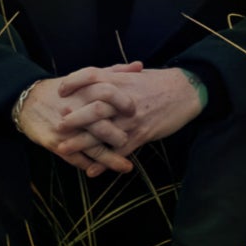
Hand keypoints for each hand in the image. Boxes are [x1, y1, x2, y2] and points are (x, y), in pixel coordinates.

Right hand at [15, 62, 144, 175]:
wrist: (28, 102)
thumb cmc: (63, 90)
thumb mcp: (86, 78)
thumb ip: (114, 73)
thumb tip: (140, 66)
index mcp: (84, 90)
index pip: (108, 93)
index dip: (124, 102)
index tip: (135, 110)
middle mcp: (75, 110)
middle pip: (101, 124)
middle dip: (118, 135)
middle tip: (131, 139)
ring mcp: (65, 129)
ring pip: (91, 147)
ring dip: (110, 159)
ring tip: (126, 167)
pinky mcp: (55, 143)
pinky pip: (76, 159)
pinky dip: (90, 166)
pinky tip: (101, 171)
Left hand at [54, 62, 204, 165]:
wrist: (186, 92)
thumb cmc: (159, 82)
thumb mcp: (135, 74)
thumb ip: (115, 76)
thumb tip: (94, 77)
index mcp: (121, 80)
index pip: (91, 76)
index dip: (73, 82)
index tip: (60, 91)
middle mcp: (124, 99)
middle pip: (93, 108)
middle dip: (74, 118)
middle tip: (59, 125)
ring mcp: (132, 119)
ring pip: (103, 132)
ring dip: (81, 142)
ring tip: (63, 149)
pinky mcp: (142, 134)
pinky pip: (119, 150)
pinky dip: (104, 162)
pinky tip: (91, 171)